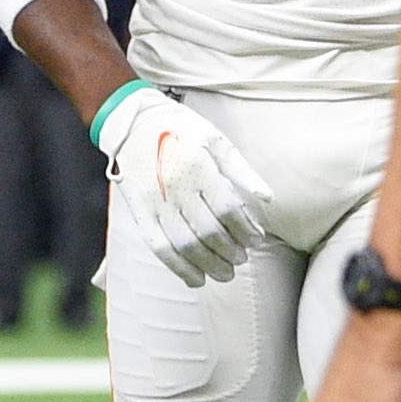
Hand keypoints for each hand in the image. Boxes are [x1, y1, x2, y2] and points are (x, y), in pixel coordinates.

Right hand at [95, 85, 275, 284]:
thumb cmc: (182, 129)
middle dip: (230, 251)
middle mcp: (174, 187)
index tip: (257, 239)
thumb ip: (243, 172)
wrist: (132, 122)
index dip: (245, 229)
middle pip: (208, 232)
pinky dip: (178, 267)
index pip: (227, 210)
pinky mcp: (138, 212)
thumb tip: (268, 200)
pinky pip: (158, 247)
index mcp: (197, 167)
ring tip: (227, 274)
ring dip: (208, 264)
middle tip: (243, 259)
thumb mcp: (217, 140)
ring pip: (184, 245)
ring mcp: (154, 202)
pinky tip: (195, 279)